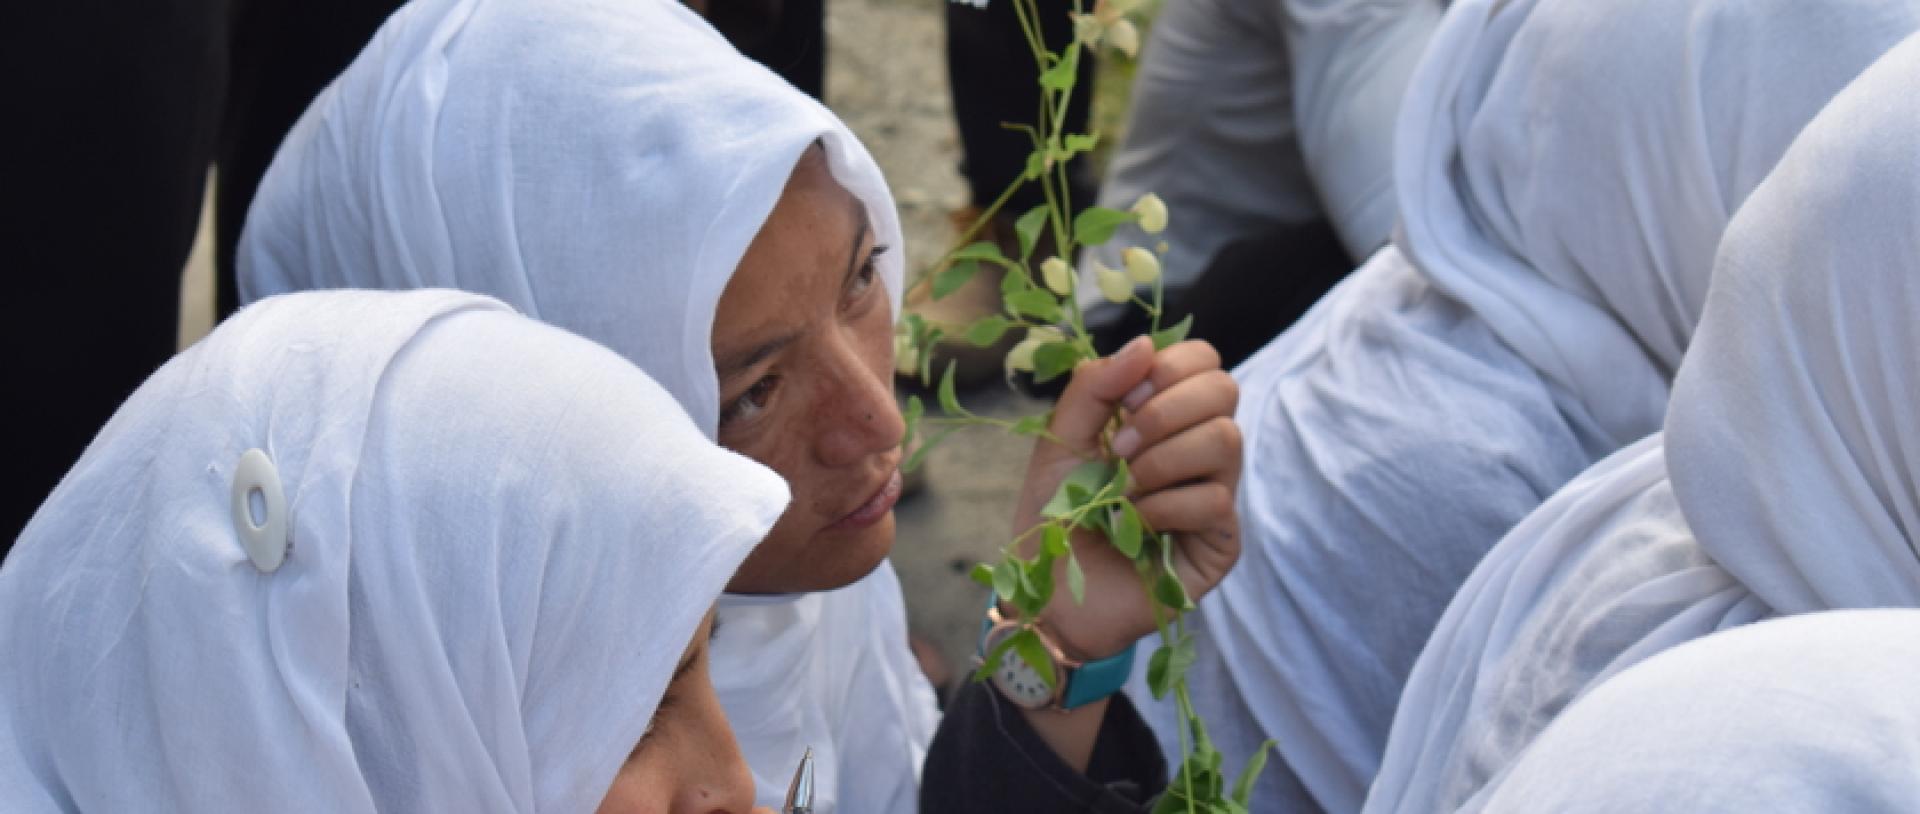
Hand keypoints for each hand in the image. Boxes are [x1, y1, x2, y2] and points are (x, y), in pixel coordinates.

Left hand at [1008, 336, 1242, 660]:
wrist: (1047, 592)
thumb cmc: (1056, 515)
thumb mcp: (1060, 439)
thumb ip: (1094, 387)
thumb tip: (1146, 343)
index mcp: (1166, 416)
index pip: (1204, 360)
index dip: (1169, 368)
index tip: (1123, 401)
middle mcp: (1200, 449)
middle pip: (1225, 389)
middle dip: (1163, 412)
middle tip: (1118, 450)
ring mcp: (1217, 494)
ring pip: (1225, 441)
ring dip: (1160, 462)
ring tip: (1122, 492)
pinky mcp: (1221, 543)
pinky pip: (1214, 499)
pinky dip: (1163, 507)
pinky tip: (1135, 526)